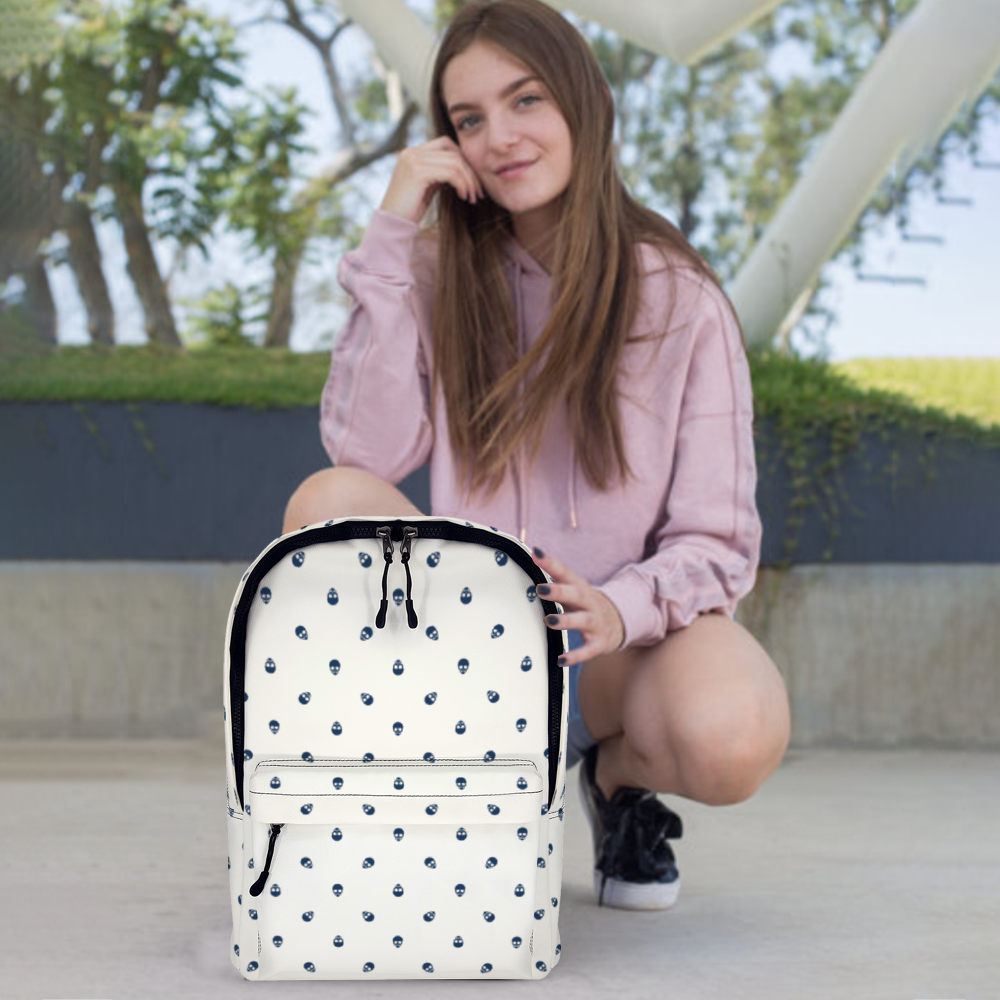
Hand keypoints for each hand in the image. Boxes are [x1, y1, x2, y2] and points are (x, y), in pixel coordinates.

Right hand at [379, 135, 485, 224]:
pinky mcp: (417, 172)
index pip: (445, 144)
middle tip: (479, 192)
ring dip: (469, 180)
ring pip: (454, 162)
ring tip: (472, 197)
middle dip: (470, 172)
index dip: (463, 159)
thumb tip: (461, 169)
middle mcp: (411, 152)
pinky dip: (462, 184)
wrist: (392, 224)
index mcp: (412, 153)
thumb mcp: (427, 187)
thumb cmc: (410, 210)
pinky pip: (450, 172)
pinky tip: (463, 197)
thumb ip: (439, 173)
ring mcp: (413, 160)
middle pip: (453, 152)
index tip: (473, 180)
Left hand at [532, 546, 625, 665]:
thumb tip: (529, 559)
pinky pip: (587, 651)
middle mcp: (588, 603)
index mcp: (579, 588)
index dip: (550, 562)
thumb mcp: (573, 589)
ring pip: (582, 621)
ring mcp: (595, 623)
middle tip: (541, 589)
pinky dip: (574, 656)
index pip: (564, 572)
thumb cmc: (585, 604)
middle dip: (559, 591)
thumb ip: (553, 577)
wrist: (619, 622)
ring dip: (566, 620)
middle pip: (575, 595)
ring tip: (550, 620)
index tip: (535, 553)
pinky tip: (561, 659)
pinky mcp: (599, 643)